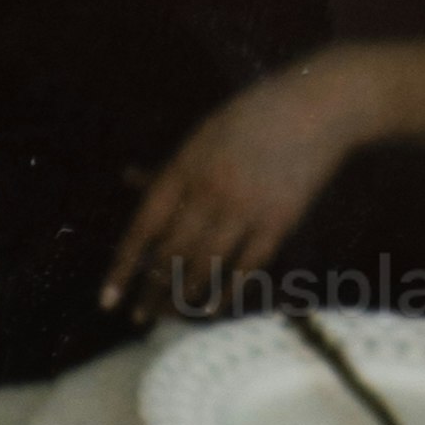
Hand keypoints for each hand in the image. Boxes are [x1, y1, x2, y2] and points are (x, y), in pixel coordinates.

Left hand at [103, 55, 378, 314]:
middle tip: (141, 315)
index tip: (108, 300)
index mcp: (185, 168)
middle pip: (171, 256)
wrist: (317, 108)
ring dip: (183, 298)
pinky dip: (226, 292)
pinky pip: (246, 269)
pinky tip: (212, 309)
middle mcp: (210, 192)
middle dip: (152, 292)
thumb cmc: (252, 118)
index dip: (123, 268)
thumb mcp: (202, 135)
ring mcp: (246, 209)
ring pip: (205, 267)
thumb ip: (170, 167)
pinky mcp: (279, 222)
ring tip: (168, 316)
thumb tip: (129, 179)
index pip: (143, 229)